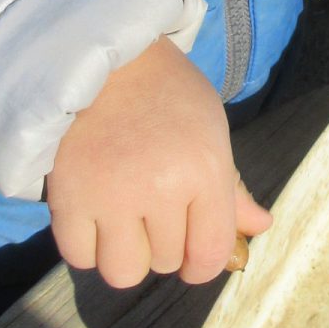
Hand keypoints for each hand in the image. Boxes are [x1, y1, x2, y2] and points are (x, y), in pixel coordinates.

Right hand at [46, 38, 270, 288]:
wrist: (105, 56)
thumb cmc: (167, 91)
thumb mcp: (211, 129)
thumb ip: (232, 187)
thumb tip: (260, 228)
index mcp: (204, 169)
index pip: (210, 253)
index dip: (203, 264)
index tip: (193, 257)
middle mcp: (160, 188)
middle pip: (167, 262)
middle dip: (165, 245)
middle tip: (153, 209)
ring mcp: (111, 196)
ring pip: (124, 271)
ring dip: (127, 254)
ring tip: (124, 221)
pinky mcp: (68, 198)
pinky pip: (80, 257)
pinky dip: (88, 247)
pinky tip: (95, 218)